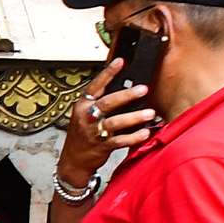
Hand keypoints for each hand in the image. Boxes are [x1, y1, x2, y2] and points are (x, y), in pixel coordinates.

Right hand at [60, 62, 156, 188]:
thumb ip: (102, 103)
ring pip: (114, 122)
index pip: (95, 86)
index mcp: (82, 105)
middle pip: (107, 103)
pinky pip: (119, 141)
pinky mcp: (101, 147)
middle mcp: (86, 117)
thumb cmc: (83, 134)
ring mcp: (93, 132)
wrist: (73, 160)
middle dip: (126, 95)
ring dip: (133, 117)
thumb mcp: (86, 114)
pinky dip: (133, 137)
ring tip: (150, 113)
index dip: (108, 73)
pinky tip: (145, 133)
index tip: (121, 62)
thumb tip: (127, 89)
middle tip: (143, 89)